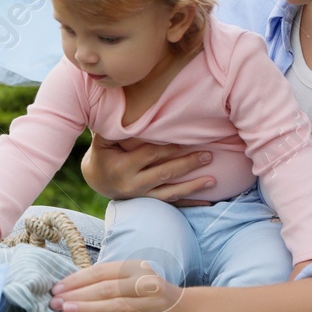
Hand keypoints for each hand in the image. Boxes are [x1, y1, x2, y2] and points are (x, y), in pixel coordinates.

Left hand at [48, 259, 189, 311]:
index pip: (102, 271)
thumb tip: (70, 288)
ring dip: (91, 309)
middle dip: (78, 295)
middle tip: (55, 303)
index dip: (77, 279)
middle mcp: (147, 284)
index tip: (56, 288)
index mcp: (136, 269)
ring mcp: (155, 307)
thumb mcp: (134, 281)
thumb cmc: (151, 296)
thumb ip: (109, 282)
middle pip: (107, 288)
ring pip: (119, 307)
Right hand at [80, 136, 215, 203]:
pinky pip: (173, 205)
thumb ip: (114, 127)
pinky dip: (191, 204)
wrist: (97, 181)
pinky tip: (208, 201)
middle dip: (187, 165)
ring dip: (193, 187)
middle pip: (164, 173)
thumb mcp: (103, 141)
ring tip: (213, 180)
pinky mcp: (150, 204)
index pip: (150, 155)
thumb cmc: (104, 154)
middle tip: (208, 156)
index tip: (186, 140)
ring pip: (171, 193)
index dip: (168, 148)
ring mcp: (143, 197)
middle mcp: (133, 185)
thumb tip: (126, 106)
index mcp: (123, 167)